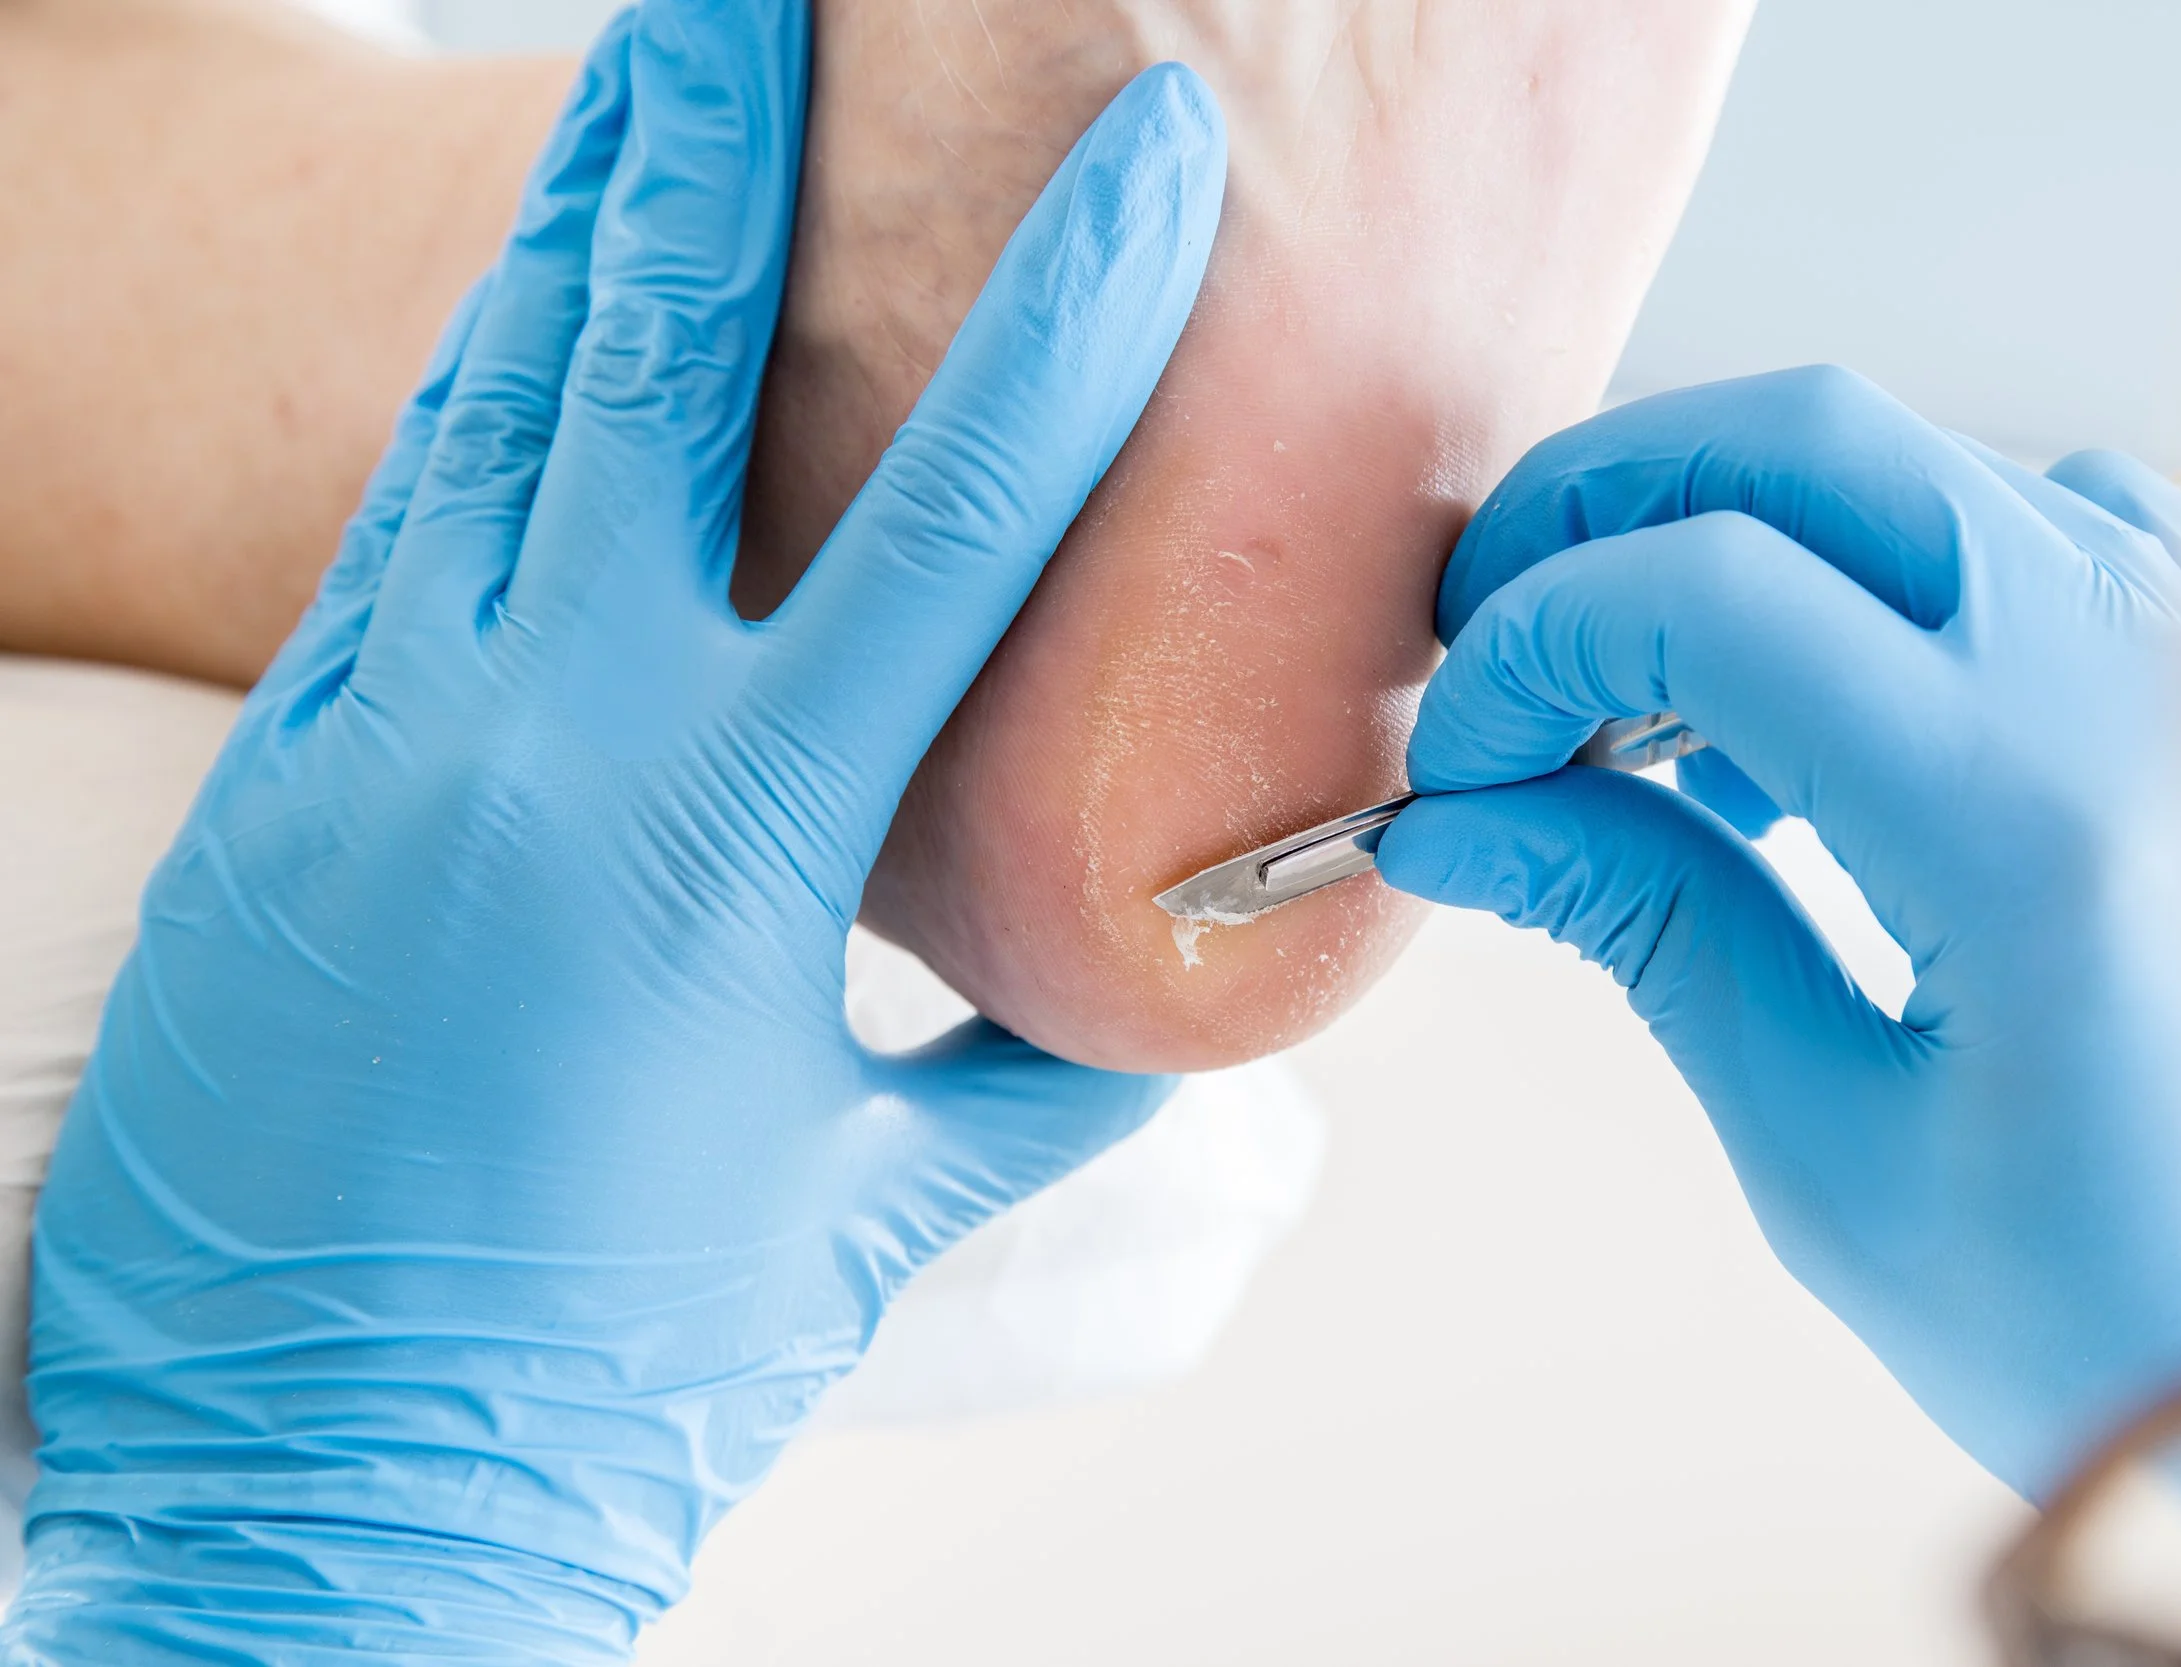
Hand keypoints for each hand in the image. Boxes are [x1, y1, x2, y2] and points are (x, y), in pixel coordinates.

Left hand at [8, 6, 1223, 1658]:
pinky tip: (531, 329)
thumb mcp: (865, 1205)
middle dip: (718, 124)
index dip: (1069, 310)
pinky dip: (473, 405)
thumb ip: (1033, 1070)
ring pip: (486, 407)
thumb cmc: (614, 1369)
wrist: (308, 1496)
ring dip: (581, 221)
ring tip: (645, 81)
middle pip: (651, 355)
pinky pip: (386, 532)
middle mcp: (550, 744)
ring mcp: (382, 739)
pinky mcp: (279, 776)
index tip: (1155, 148)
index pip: (952, 512)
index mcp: (740, 842)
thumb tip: (1163, 986)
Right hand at [1378, 367, 2180, 1497]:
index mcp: (2028, 818)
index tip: (1454, 755)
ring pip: (1918, 463)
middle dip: (1604, 501)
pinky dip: (1883, 567)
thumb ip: (1646, 926)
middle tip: (1494, 630)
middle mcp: (2142, 680)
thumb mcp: (1831, 1148)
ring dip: (1732, 535)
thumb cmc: (2118, 1313)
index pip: (1707, 595)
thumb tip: (1461, 812)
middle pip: (1809, 442)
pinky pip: (2044, 513)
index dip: (1531, 643)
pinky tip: (1832, 706)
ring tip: (1643, 716)